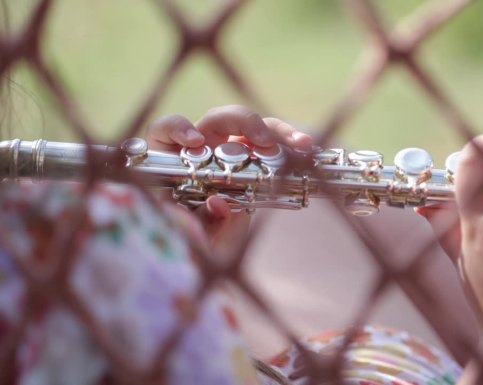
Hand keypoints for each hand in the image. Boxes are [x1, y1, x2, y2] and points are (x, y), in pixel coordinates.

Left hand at [145, 105, 311, 248]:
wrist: (204, 253)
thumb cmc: (194, 242)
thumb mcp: (196, 240)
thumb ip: (204, 225)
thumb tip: (218, 203)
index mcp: (174, 161)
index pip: (167, 129)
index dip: (178, 128)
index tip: (194, 142)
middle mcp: (202, 148)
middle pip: (219, 119)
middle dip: (243, 122)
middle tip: (263, 140)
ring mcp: (230, 149)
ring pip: (252, 126)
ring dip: (277, 131)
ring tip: (301, 145)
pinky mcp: (254, 156)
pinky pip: (273, 142)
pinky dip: (290, 144)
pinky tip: (307, 150)